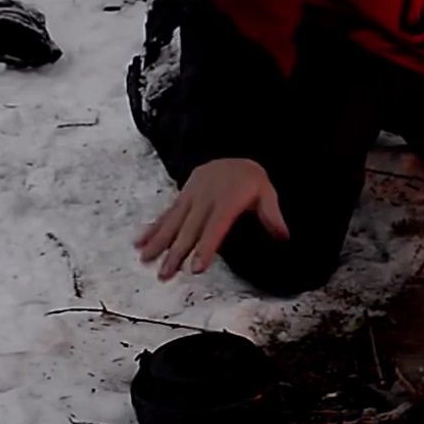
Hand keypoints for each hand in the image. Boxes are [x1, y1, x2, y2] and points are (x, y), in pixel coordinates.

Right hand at [135, 158, 289, 279]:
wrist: (234, 149)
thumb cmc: (251, 178)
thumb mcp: (267, 192)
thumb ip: (272, 215)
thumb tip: (284, 236)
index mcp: (228, 201)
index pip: (215, 228)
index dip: (206, 248)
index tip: (196, 268)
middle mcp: (206, 198)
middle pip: (190, 229)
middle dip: (176, 252)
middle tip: (165, 274)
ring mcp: (191, 196)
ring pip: (173, 222)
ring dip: (159, 243)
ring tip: (146, 261)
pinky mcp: (182, 195)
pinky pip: (166, 213)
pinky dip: (152, 228)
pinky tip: (139, 242)